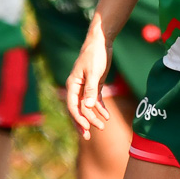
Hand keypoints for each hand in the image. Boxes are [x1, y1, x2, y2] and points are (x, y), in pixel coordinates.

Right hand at [64, 21, 112, 140]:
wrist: (100, 42)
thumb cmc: (95, 55)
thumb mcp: (94, 72)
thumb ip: (91, 90)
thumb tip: (88, 106)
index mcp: (73, 85)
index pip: (73, 106)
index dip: (79, 118)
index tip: (87, 127)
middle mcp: (77, 88)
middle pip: (78, 109)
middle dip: (83, 123)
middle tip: (89, 136)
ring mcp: (85, 87)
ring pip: (87, 107)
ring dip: (93, 117)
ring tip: (101, 127)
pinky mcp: (94, 85)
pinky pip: (95, 100)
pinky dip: (100, 108)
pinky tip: (106, 115)